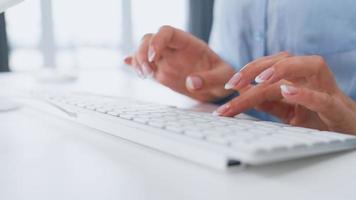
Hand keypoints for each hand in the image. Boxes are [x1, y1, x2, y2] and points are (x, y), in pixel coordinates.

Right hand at [124, 26, 234, 101]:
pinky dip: (134, 64)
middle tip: (147, 73)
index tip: (155, 58)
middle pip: (149, 39)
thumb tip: (191, 82)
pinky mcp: (161, 72)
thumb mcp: (223, 77)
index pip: (166, 32)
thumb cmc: (223, 77)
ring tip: (144, 76)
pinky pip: (145, 65)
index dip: (157, 41)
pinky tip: (126, 64)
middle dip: (142, 52)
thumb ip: (210, 79)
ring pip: (143, 51)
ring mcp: (165, 60)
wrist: (217, 88)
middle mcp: (174, 49)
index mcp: (188, 43)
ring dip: (138, 60)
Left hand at [214, 52, 355, 134]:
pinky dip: (304, 94)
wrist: (349, 131)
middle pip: (281, 61)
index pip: (267, 70)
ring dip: (281, 69)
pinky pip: (321, 97)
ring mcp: (324, 88)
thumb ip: (268, 102)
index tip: (227, 87)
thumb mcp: (287, 110)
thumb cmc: (318, 118)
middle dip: (255, 69)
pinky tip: (287, 91)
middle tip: (232, 83)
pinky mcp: (336, 106)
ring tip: (259, 80)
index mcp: (295, 77)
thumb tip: (241, 94)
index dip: (246, 75)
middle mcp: (309, 77)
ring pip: (306, 66)